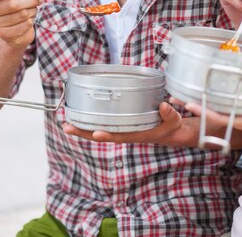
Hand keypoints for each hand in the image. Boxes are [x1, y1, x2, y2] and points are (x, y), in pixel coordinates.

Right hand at [0, 0, 40, 48]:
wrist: (15, 27)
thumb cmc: (14, 1)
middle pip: (12, 4)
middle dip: (30, 0)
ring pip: (21, 14)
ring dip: (33, 10)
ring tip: (33, 9)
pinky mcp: (4, 35)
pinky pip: (24, 25)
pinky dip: (31, 20)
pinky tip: (29, 19)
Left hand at [62, 101, 201, 147]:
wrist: (170, 132)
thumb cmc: (171, 126)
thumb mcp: (174, 121)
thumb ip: (170, 114)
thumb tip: (164, 105)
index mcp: (139, 135)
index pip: (121, 136)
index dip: (108, 135)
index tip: (95, 133)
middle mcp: (127, 134)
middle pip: (102, 135)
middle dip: (84, 133)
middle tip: (67, 127)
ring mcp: (122, 130)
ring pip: (99, 131)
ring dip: (83, 128)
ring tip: (66, 124)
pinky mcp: (120, 125)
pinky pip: (103, 125)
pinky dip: (90, 122)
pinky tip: (80, 117)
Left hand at [184, 80, 241, 141]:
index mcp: (241, 121)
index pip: (217, 116)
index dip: (202, 110)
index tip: (188, 104)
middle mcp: (237, 118)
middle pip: (211, 112)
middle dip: (192, 104)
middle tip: (173, 97)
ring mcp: (240, 115)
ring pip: (216, 107)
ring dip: (201, 100)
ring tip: (184, 91)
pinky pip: (226, 104)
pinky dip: (216, 97)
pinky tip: (211, 90)